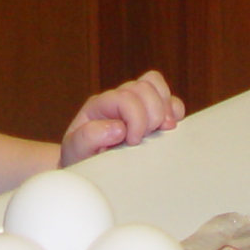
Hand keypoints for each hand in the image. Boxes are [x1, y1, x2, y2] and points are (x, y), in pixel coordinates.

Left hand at [60, 70, 185, 163]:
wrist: (86, 166)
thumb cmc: (81, 158)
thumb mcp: (76, 151)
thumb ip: (88, 138)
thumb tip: (118, 128)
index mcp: (98, 106)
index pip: (124, 98)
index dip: (136, 119)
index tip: (133, 142)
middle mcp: (117, 98)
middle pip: (143, 87)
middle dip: (151, 114)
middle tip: (145, 138)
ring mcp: (134, 102)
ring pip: (155, 83)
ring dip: (163, 108)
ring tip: (160, 130)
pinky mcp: (149, 111)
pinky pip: (167, 96)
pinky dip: (174, 109)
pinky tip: (169, 127)